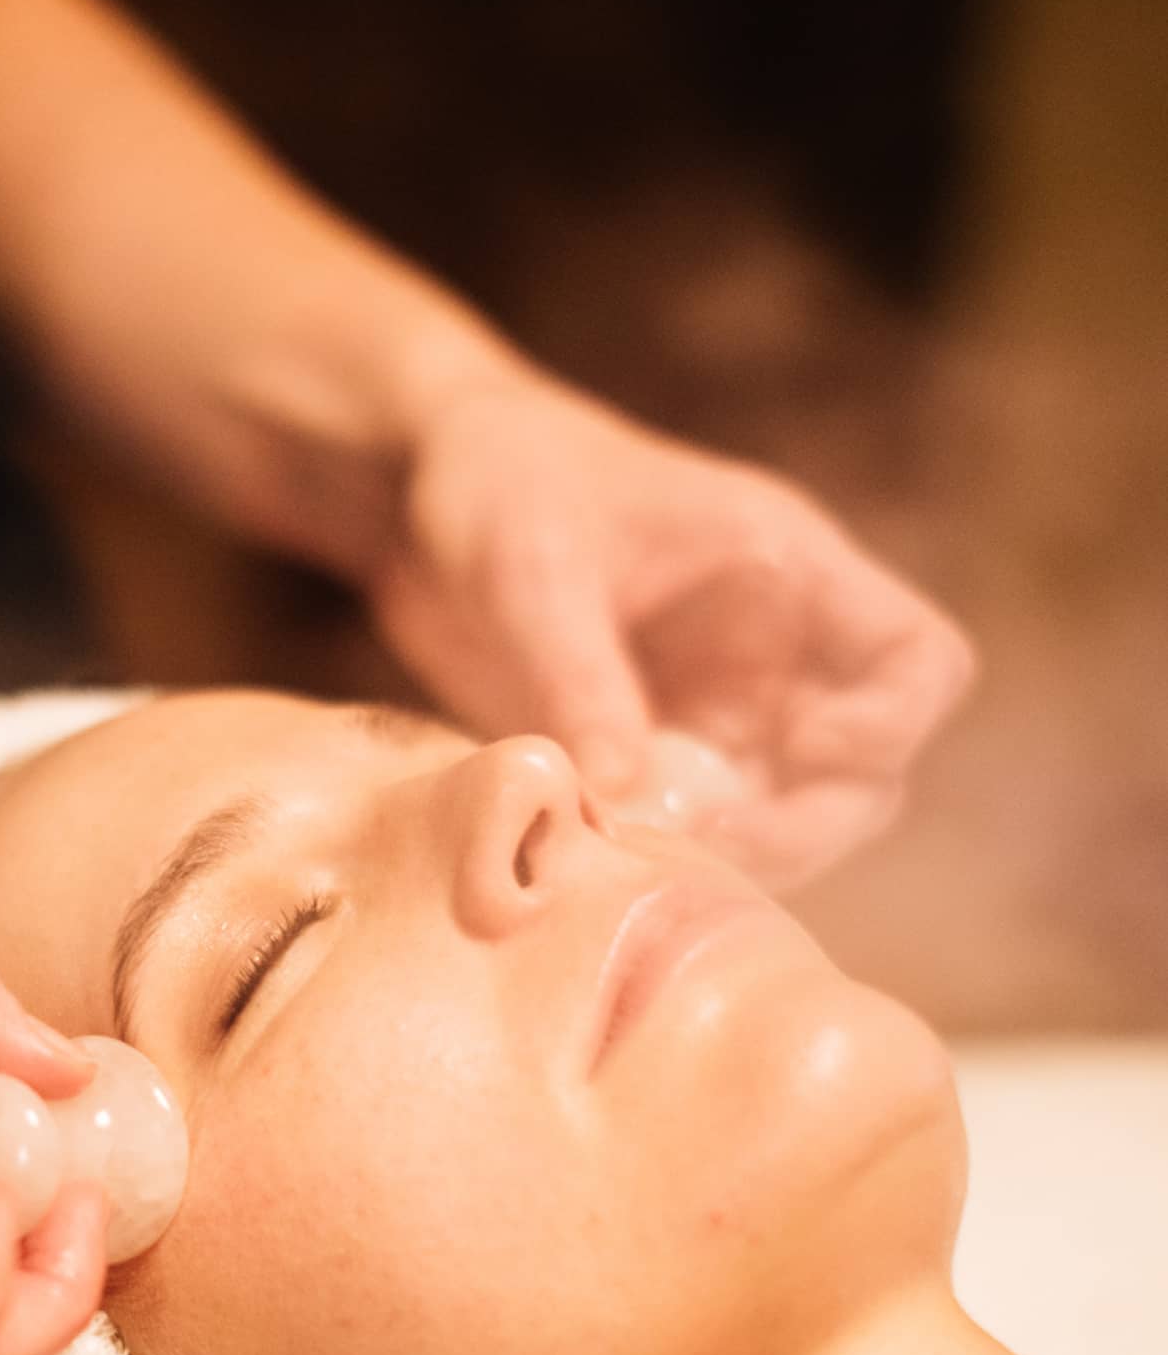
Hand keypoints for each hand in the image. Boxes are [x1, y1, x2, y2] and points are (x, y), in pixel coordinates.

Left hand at [368, 370, 975, 888]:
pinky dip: (678, 865)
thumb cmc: (501, 485)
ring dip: (740, 863)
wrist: (432, 496)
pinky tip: (610, 866)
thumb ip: (577, 676)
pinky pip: (709, 836)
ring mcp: (727, 718)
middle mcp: (781, 655)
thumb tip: (624, 796)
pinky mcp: (666, 763)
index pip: (921, 663)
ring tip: (643, 869)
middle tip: (698, 852)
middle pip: (870, 775)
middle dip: (804, 828)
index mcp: (789, 573)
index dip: (887, 727)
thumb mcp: (529, 567)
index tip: (799, 752)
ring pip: (795, 823)